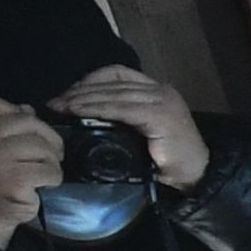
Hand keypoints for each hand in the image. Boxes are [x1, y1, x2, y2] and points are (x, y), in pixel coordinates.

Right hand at [0, 95, 57, 246]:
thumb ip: (2, 126)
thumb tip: (27, 109)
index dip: (12, 109)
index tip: (27, 126)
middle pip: (25, 122)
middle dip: (45, 137)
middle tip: (51, 152)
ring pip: (42, 147)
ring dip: (51, 161)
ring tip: (42, 172)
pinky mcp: (14, 181)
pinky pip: (49, 170)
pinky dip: (53, 178)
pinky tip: (41, 186)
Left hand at [49, 66, 204, 195]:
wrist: (194, 176)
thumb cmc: (168, 160)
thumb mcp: (141, 131)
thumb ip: (123, 117)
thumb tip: (84, 113)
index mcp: (157, 91)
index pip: (118, 73)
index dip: (90, 79)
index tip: (68, 93)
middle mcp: (161, 90)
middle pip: (112, 82)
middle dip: (80, 90)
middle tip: (55, 103)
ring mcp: (163, 101)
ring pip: (114, 93)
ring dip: (83, 99)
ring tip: (61, 107)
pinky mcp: (161, 115)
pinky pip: (121, 108)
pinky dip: (97, 108)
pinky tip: (79, 112)